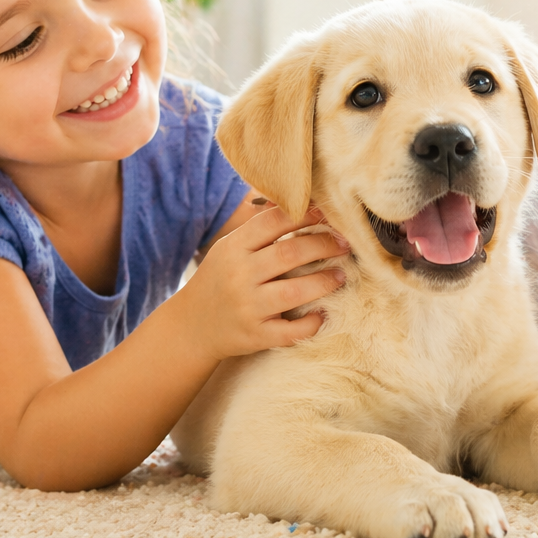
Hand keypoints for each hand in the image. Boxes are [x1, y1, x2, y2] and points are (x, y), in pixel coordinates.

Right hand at [178, 206, 348, 361]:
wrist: (192, 326)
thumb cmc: (220, 279)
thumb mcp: (229, 248)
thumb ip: (259, 229)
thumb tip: (298, 202)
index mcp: (234, 247)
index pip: (275, 222)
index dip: (306, 214)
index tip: (330, 214)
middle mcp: (240, 275)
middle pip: (290, 254)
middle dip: (324, 245)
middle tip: (345, 244)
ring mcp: (248, 307)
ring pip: (295, 292)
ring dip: (325, 282)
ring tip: (341, 276)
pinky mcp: (255, 336)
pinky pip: (291, 331)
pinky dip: (312, 323)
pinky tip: (323, 314)